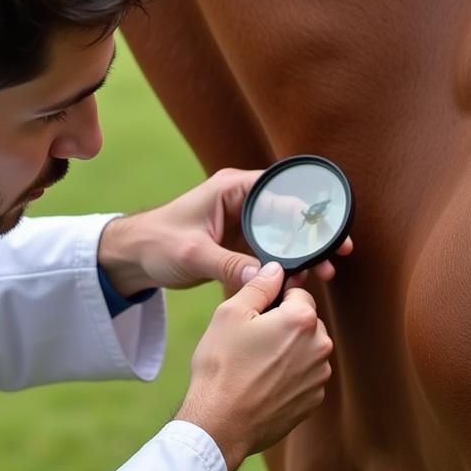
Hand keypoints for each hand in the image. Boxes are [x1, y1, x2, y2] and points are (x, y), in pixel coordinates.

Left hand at [98, 168, 352, 295]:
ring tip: (323, 274)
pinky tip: (300, 281)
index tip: (329, 231)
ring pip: (283, 235)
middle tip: (337, 255)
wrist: (132, 257)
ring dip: (302, 253)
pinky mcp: (238, 244)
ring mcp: (241, 223)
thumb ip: (228, 264)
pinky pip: (270, 252)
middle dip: (313, 235)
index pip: (280, 192)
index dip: (309, 210)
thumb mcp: (192, 253)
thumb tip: (264, 278)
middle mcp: (241, 201)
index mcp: (232, 189)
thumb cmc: (156, 242)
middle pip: (289, 214)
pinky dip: (285, 265)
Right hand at [174, 261, 333, 470]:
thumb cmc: (222, 367)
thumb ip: (259, 286)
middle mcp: (320, 346)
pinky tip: (263, 384)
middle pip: (305, 322)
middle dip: (283, 326)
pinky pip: (304, 377)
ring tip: (255, 365)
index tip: (256, 314)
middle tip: (251, 341)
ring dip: (287, 352)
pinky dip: (288, 377)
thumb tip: (276, 269)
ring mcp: (319, 377)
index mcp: (302, 319)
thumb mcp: (230, 314)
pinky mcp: (313, 401)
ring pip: (305, 350)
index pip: (298, 293)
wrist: (220, 423)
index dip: (274, 300)